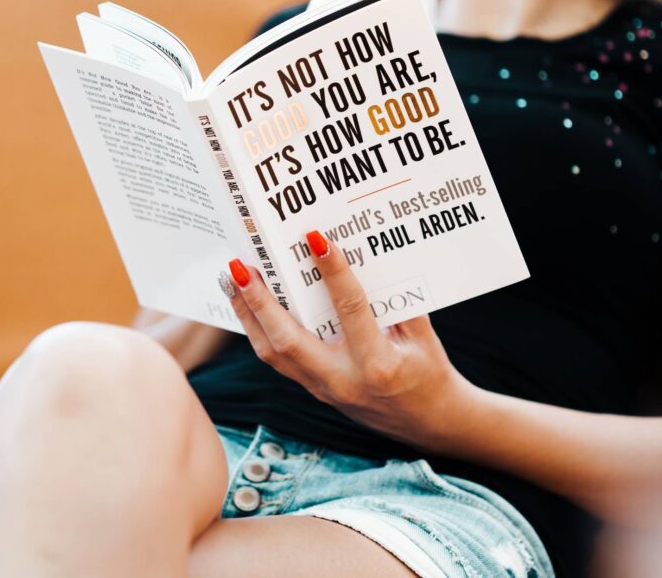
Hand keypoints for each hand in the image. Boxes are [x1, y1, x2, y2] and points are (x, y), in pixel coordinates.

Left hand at [223, 230, 471, 447]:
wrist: (427, 423)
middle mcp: (343, 380)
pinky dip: (258, 330)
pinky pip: (277, 360)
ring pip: (272, 353)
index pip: (350, 310)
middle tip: (241, 266)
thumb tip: (366, 255)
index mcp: (378, 364)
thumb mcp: (423, 336)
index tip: (315, 239)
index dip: (333, 273)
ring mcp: (323, 389)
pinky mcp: (314, 391)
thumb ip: (398, 301)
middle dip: (259, 301)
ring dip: (248, 314)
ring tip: (233, 279)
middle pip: (288, 340)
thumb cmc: (428, 373)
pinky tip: (248, 304)